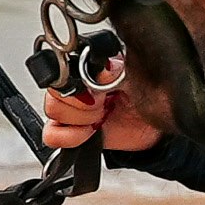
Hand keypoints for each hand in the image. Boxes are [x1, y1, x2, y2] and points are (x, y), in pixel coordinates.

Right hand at [38, 65, 167, 158]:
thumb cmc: (144, 97)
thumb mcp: (134, 79)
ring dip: (80, 119)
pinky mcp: (68, 132)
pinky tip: (90, 132)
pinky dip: (72, 137)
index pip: (60, 69)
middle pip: (53, 92)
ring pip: (52, 112)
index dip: (80, 85)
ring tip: (100, 116)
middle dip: (83, 104)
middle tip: (104, 104)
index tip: (102, 91)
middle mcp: (73, 86)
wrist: (153, 127)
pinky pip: (51, 136)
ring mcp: (69, 109)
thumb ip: (116, 71)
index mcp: (86, 67)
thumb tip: (103, 69)